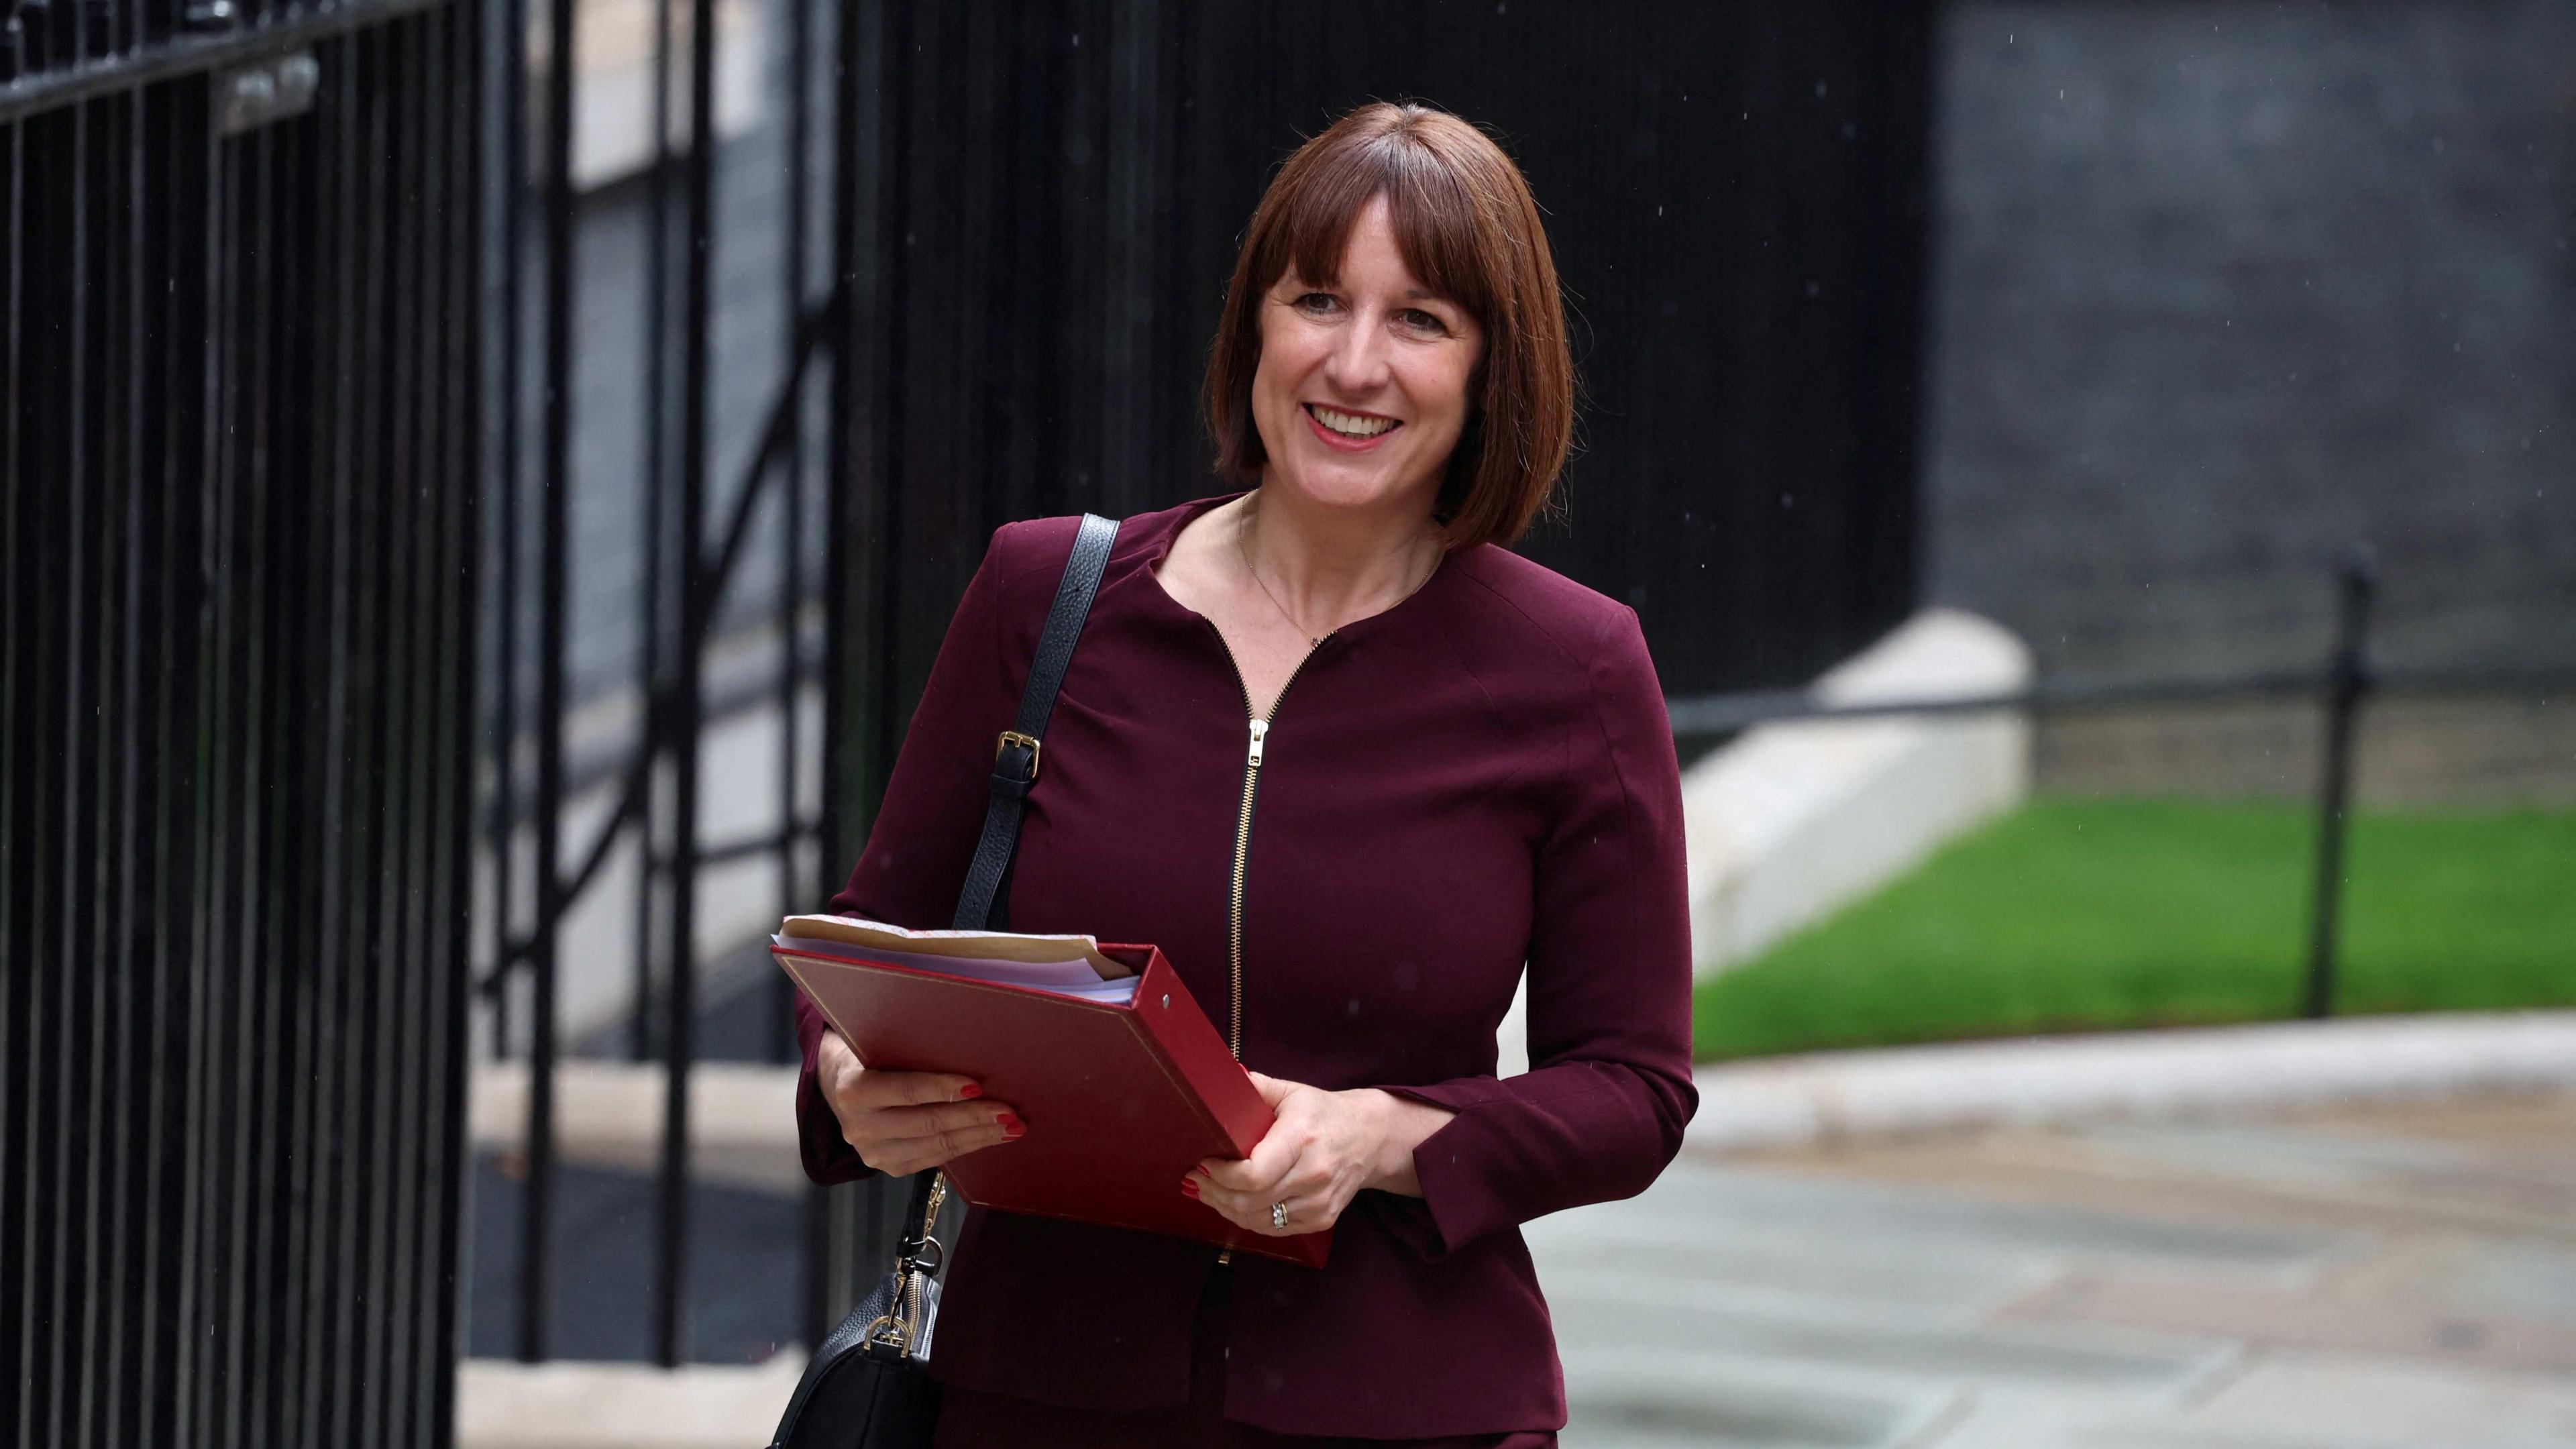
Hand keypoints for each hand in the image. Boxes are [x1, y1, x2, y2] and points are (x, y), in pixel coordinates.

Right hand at [816, 1028, 1026, 1176]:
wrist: (837, 1080)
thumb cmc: (870, 1051)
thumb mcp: (879, 1040)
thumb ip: (911, 1047)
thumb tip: (970, 1049)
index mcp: (853, 1090)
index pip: (907, 1091)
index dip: (943, 1089)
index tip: (978, 1085)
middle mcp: (858, 1127)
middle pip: (927, 1123)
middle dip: (974, 1117)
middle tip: (1010, 1111)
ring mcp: (872, 1152)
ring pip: (935, 1146)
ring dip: (978, 1136)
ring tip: (1012, 1127)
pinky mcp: (888, 1166)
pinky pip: (935, 1159)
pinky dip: (967, 1147)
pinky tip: (990, 1137)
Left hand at [1183, 1072, 1454, 1236]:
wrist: (1369, 1138)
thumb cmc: (1323, 1113)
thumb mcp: (1292, 1092)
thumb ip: (1255, 1087)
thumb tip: (1219, 1078)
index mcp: (1301, 1138)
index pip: (1254, 1174)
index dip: (1221, 1175)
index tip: (1204, 1163)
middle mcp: (1313, 1173)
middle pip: (1250, 1201)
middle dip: (1215, 1193)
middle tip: (1196, 1180)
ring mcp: (1320, 1201)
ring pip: (1259, 1220)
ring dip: (1226, 1209)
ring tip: (1208, 1193)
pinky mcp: (1322, 1218)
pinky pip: (1274, 1228)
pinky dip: (1248, 1220)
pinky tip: (1234, 1205)